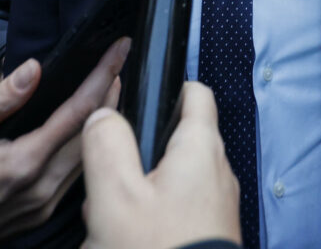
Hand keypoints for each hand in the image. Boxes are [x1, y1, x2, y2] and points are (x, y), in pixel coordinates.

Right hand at [0, 38, 130, 248]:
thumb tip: (34, 68)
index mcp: (23, 164)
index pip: (78, 112)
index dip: (102, 76)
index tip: (118, 48)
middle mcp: (43, 187)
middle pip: (94, 133)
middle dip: (111, 93)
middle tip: (117, 60)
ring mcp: (47, 204)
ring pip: (90, 155)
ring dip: (103, 119)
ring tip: (107, 84)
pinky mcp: (44, 212)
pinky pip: (77, 173)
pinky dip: (87, 143)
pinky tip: (85, 125)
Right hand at [81, 81, 240, 248]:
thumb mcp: (117, 195)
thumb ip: (107, 145)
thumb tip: (103, 117)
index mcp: (201, 149)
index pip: (195, 93)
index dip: (166, 88)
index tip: (140, 98)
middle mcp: (218, 171)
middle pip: (174, 140)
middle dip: (136, 154)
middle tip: (108, 178)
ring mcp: (217, 203)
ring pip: (169, 179)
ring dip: (138, 191)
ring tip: (111, 218)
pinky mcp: (209, 229)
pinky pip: (176, 208)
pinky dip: (150, 214)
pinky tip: (129, 234)